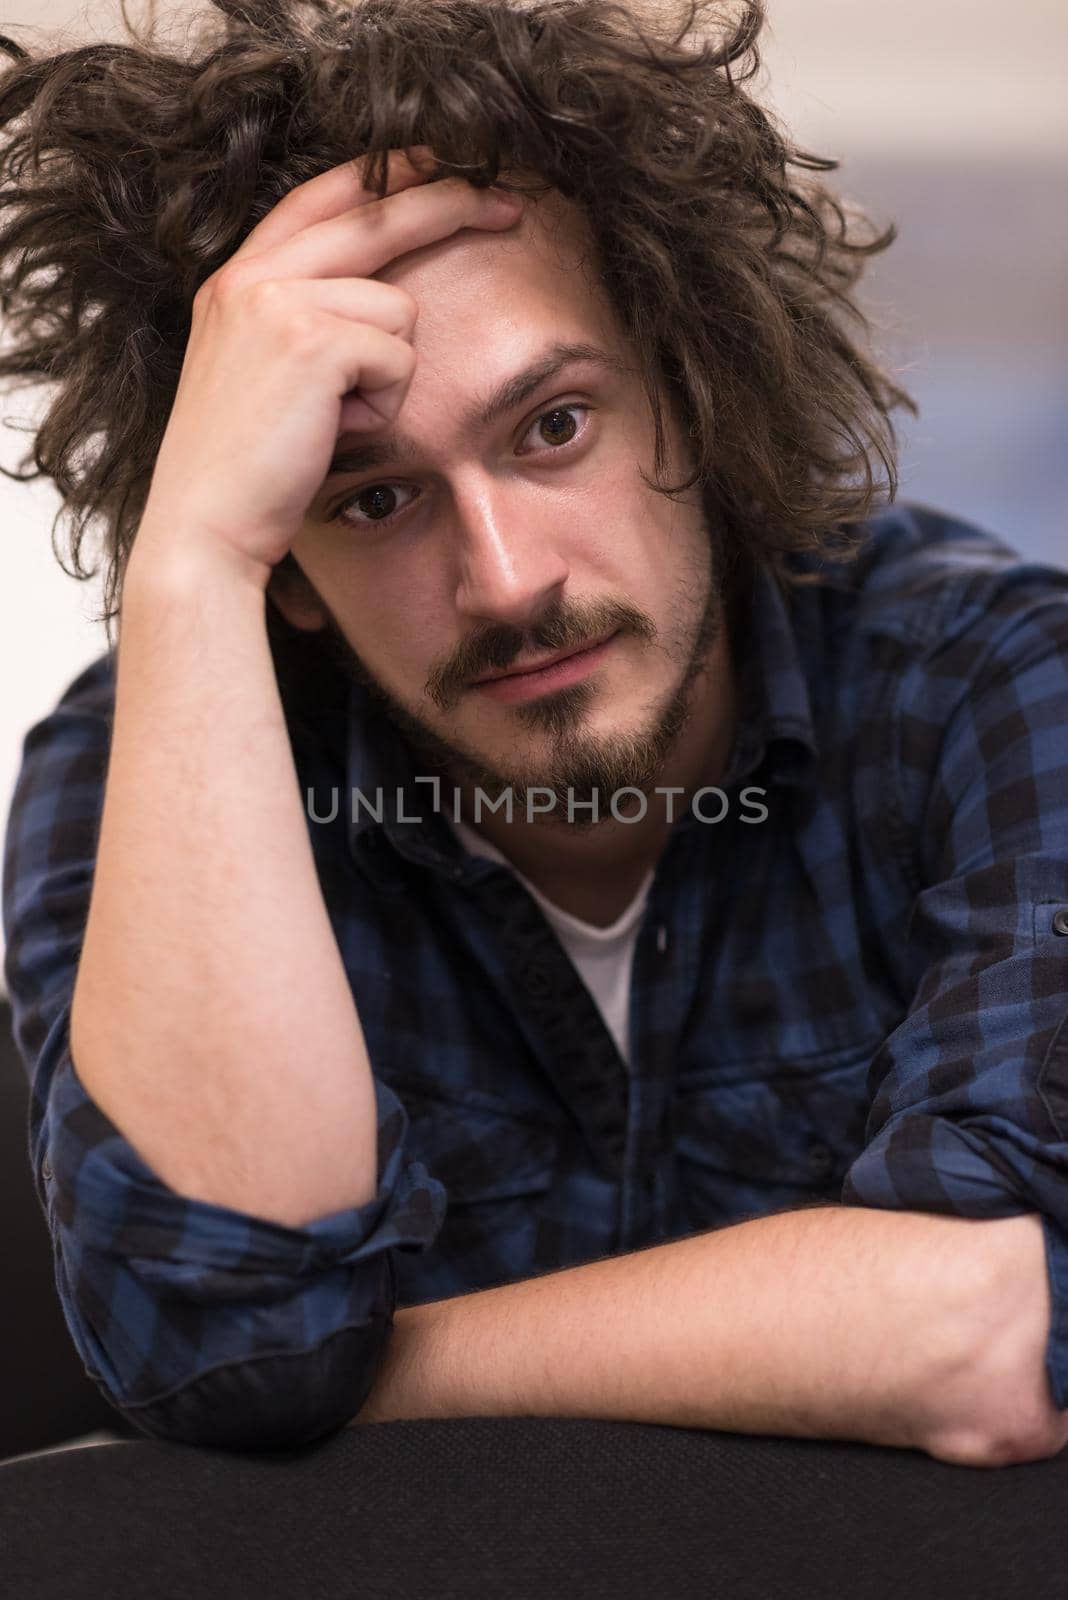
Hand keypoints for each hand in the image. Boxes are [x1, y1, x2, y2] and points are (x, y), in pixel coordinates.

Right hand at [134, 150, 521, 584]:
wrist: (205, 529)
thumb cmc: (248, 474)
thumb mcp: (265, 377)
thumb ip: (306, 322)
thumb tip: (389, 299)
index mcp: (235, 280)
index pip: (323, 198)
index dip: (388, 174)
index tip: (445, 164)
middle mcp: (249, 276)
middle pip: (374, 212)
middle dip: (451, 201)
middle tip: (513, 203)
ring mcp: (276, 301)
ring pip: (398, 308)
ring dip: (388, 376)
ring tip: (335, 420)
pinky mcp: (310, 341)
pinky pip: (399, 357)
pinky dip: (383, 404)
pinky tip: (335, 432)